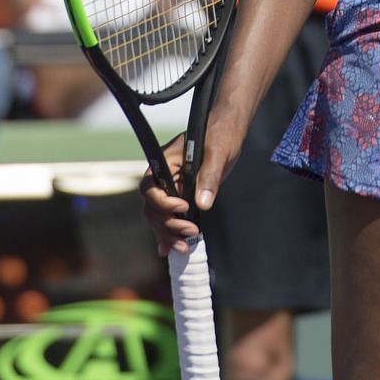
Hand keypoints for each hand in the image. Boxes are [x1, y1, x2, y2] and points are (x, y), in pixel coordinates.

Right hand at [140, 107, 240, 253]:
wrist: (229, 130)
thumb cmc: (220, 134)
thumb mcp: (217, 152)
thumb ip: (209, 176)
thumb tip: (202, 203)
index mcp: (165, 162)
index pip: (150, 187)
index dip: (163, 201)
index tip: (183, 207)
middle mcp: (164, 176)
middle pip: (153, 207)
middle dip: (168, 223)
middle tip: (191, 232)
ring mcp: (172, 188)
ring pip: (159, 216)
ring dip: (169, 233)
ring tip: (184, 247)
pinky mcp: (182, 196)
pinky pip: (169, 217)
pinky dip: (169, 233)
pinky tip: (169, 249)